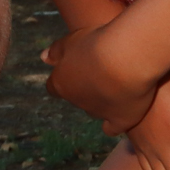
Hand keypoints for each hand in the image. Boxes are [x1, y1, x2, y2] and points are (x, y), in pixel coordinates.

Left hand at [42, 24, 163, 130]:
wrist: (125, 59)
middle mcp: (76, 102)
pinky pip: (112, 128)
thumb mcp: (71, 41)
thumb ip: (56, 51)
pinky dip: (114, 123)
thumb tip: (44, 57)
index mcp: (61, 83)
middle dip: (85, 88)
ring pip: (95, 110)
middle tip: (102, 70)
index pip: (53, 87)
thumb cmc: (97, 45)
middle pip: (76, 97)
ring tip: (117, 86)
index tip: (73, 71)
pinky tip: (119, 116)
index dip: (63, 79)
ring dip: (101, 101)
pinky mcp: (121, 120)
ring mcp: (99, 113)